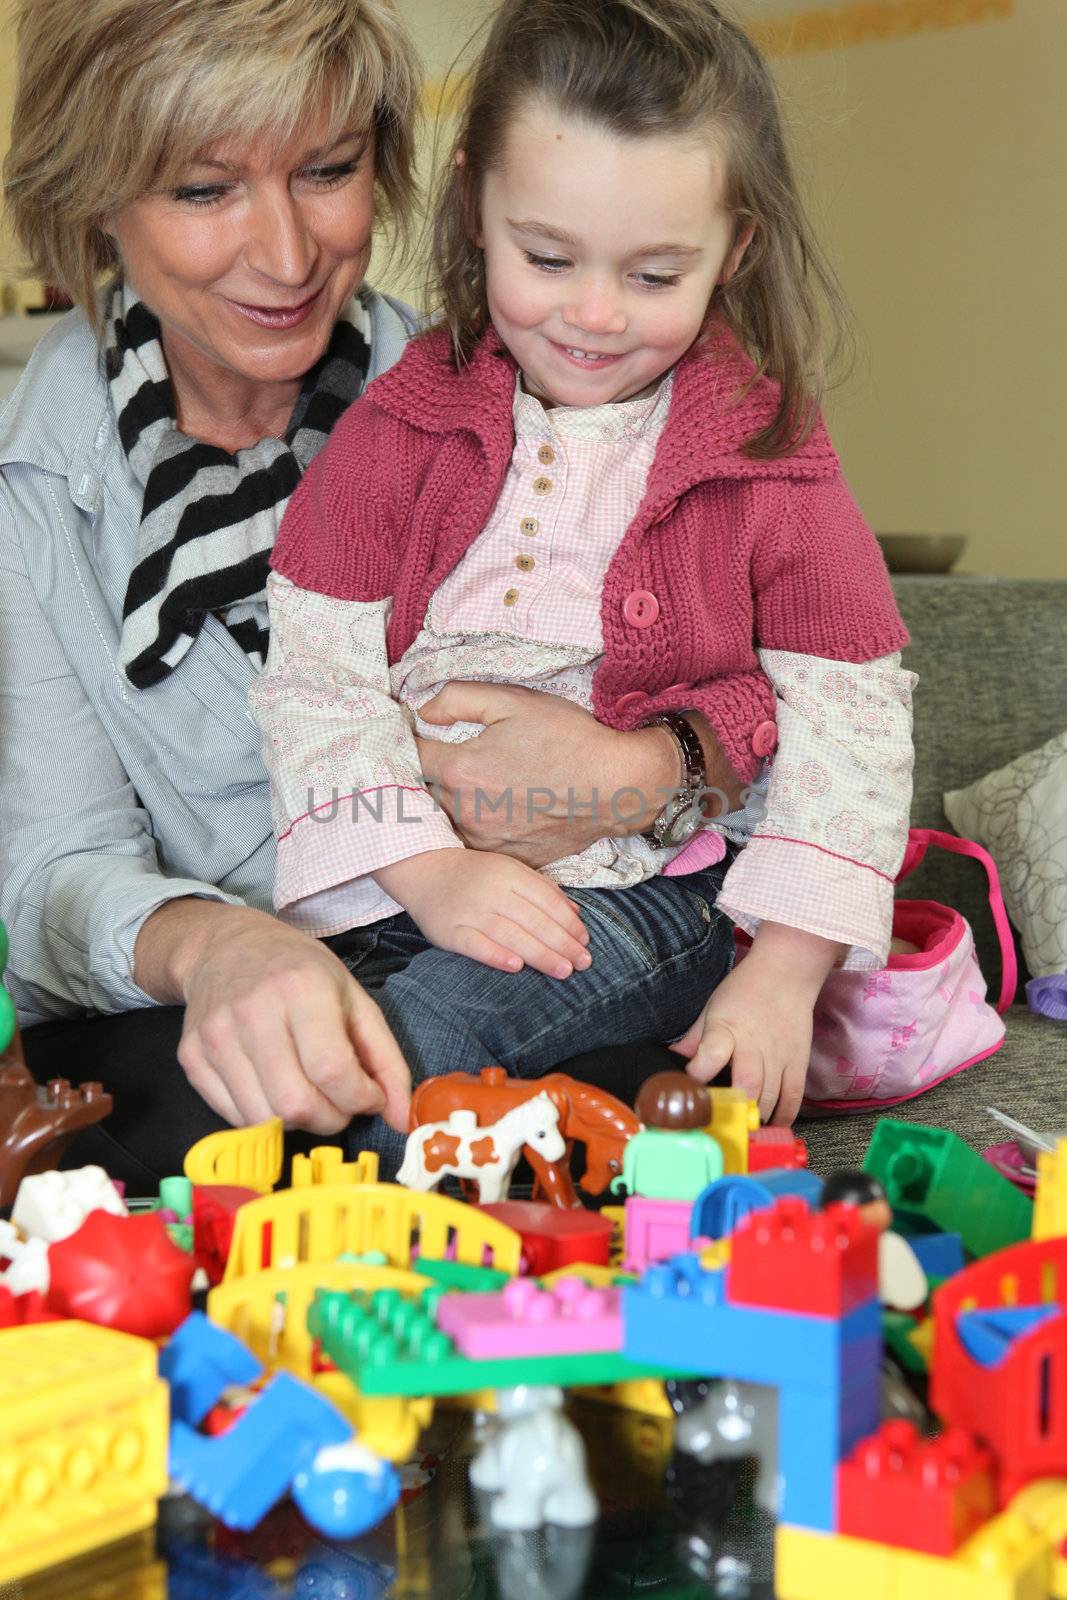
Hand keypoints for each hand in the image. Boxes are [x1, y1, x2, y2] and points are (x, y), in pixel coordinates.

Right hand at [162, 905, 410, 1134]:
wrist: (224, 948)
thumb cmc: (297, 971)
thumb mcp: (354, 999)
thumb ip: (385, 1060)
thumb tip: (402, 1117)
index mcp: (302, 989)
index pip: (333, 1071)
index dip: (360, 1099)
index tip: (369, 1097)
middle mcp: (254, 1012)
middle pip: (297, 1104)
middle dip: (331, 1118)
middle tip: (339, 1102)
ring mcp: (216, 1037)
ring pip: (264, 1119)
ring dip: (298, 1122)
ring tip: (309, 1095)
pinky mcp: (191, 1057)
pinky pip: (234, 1116)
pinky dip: (264, 1117)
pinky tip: (276, 1089)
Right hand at [377, 849, 590, 978]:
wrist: (423, 870)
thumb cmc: (474, 875)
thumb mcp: (508, 870)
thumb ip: (541, 889)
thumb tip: (575, 913)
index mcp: (509, 873)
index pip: (546, 900)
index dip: (568, 922)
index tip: (585, 941)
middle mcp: (491, 891)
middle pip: (534, 920)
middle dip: (562, 944)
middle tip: (583, 963)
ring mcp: (469, 911)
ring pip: (510, 935)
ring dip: (540, 954)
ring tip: (563, 971)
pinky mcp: (449, 931)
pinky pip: (475, 945)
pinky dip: (496, 955)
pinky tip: (516, 967)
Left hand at [415, 683, 677, 866]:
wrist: (617, 786)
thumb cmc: (568, 738)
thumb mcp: (512, 700)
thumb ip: (457, 699)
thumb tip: (423, 712)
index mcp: (460, 768)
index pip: (409, 756)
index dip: (408, 741)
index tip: (414, 736)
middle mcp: (465, 810)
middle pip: (423, 793)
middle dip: (427, 776)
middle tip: (441, 760)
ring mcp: (485, 840)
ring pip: (446, 822)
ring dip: (448, 806)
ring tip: (469, 789)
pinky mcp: (506, 857)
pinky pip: (475, 844)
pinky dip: (475, 829)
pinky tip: (494, 812)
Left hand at [670, 922, 844, 1123]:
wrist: (786, 973)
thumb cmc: (745, 991)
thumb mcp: (712, 1009)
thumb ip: (694, 1040)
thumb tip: (670, 1062)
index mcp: (727, 1030)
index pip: (711, 1054)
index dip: (698, 1074)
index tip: (688, 1088)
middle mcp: (754, 1045)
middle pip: (748, 1085)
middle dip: (734, 1109)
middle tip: (721, 1121)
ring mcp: (779, 1056)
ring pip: (771, 1097)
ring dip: (756, 1117)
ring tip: (742, 1127)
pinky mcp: (799, 1062)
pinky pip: (794, 1097)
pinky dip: (784, 1115)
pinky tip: (772, 1123)